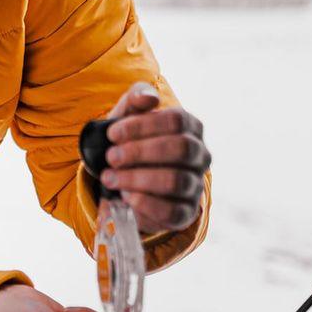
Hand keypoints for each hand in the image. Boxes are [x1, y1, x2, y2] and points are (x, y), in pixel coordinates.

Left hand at [102, 82, 209, 233]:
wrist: (124, 177)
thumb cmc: (130, 140)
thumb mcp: (127, 116)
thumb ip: (136, 99)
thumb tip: (149, 98)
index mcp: (190, 127)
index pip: (176, 120)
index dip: (142, 125)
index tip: (112, 134)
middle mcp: (200, 155)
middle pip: (181, 148)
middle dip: (140, 152)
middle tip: (111, 157)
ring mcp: (195, 184)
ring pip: (175, 180)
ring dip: (137, 179)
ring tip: (111, 178)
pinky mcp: (185, 212)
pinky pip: (172, 211)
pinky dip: (145, 203)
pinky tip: (125, 196)